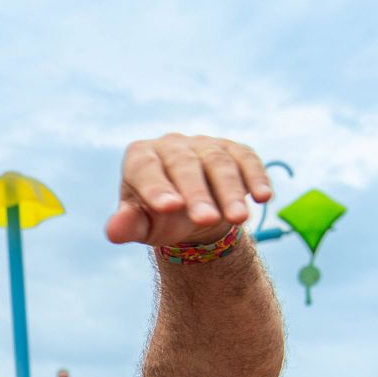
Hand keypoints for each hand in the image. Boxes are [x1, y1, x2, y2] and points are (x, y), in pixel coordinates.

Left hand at [105, 134, 270, 246]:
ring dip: (230, 191)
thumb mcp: (140, 226)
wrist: (188, 212)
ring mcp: (204, 145)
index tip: (168, 207)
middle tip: (205, 220)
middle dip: (197, 194)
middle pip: (185, 166)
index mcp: (140, 157)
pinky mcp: (234, 150)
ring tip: (238, 220)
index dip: (157, 187)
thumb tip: (113, 231)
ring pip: (219, 163)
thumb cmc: (156, 218)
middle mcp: (171, 145)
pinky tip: (264, 197)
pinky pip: (247, 160)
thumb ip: (127, 226)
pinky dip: (256, 177)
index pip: (146, 169)